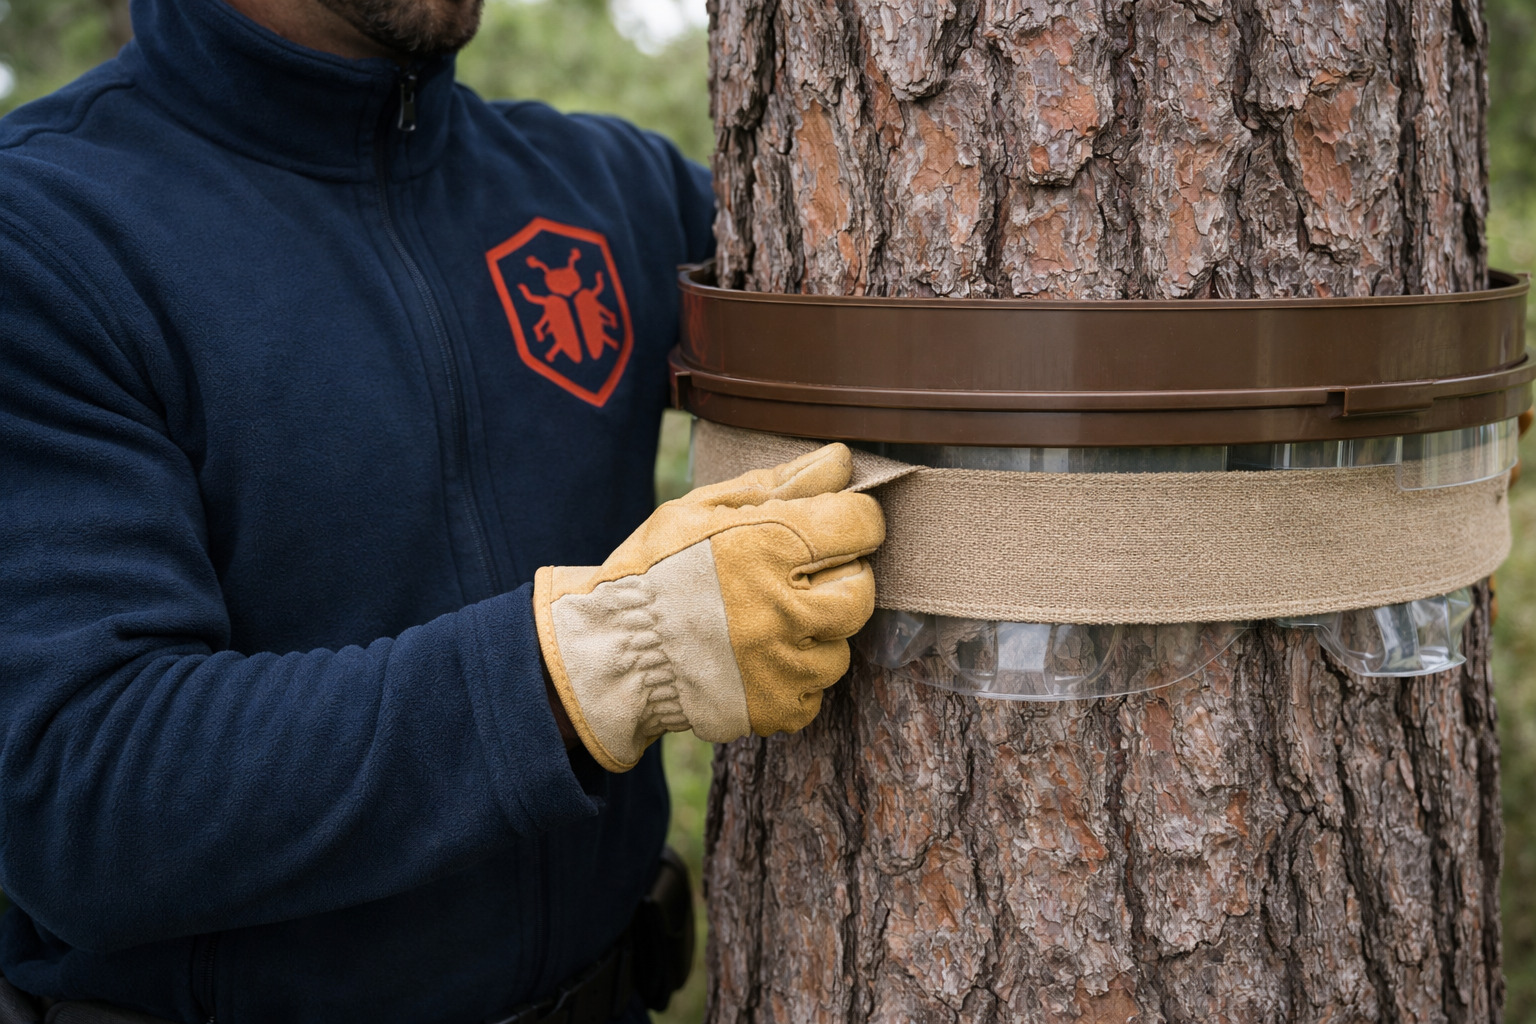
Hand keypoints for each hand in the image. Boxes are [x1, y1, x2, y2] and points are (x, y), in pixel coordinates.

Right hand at [533, 444, 884, 771]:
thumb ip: (777, 484)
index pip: (860, 524)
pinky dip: (794, 678)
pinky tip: (758, 660)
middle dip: (840, 577)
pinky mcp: (774, 708)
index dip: (853, 519)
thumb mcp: (702, 508)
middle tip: (801, 578)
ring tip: (770, 624)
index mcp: (766, 545)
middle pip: (861, 589)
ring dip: (816, 634)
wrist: (609, 652)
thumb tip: (841, 461)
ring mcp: (780, 665)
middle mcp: (781, 608)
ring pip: (841, 647)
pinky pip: (815, 693)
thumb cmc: (652, 569)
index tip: (834, 524)